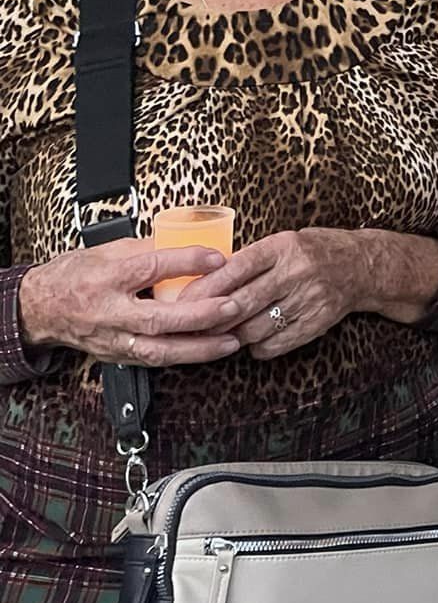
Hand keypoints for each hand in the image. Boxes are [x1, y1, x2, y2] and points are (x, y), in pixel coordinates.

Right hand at [17, 240, 245, 366]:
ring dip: (198, 348)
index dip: (187, 262)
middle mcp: (109, 312)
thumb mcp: (107, 250)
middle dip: (199, 315)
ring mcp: (112, 339)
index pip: (151, 268)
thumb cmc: (75, 274)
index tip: (219, 258)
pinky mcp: (115, 356)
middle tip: (233, 306)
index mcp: (107, 277)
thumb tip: (190, 241)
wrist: (39, 307)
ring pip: (158, 350)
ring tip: (231, 341)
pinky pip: (153, 361)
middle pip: (157, 318)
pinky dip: (184, 357)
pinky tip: (209, 351)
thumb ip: (148, 248)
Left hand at [178, 229, 371, 359]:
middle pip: (242, 302)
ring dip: (232, 335)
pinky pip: (274, 343)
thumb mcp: (282, 244)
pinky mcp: (317, 322)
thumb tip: (200, 282)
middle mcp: (297, 272)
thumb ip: (248, 261)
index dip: (206, 286)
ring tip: (221, 334)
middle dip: (211, 318)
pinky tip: (253, 339)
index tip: (181, 300)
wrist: (361, 266)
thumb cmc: (313, 252)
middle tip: (189, 326)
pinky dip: (257, 346)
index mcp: (283, 247)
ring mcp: (309, 299)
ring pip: (255, 328)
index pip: (236, 267)